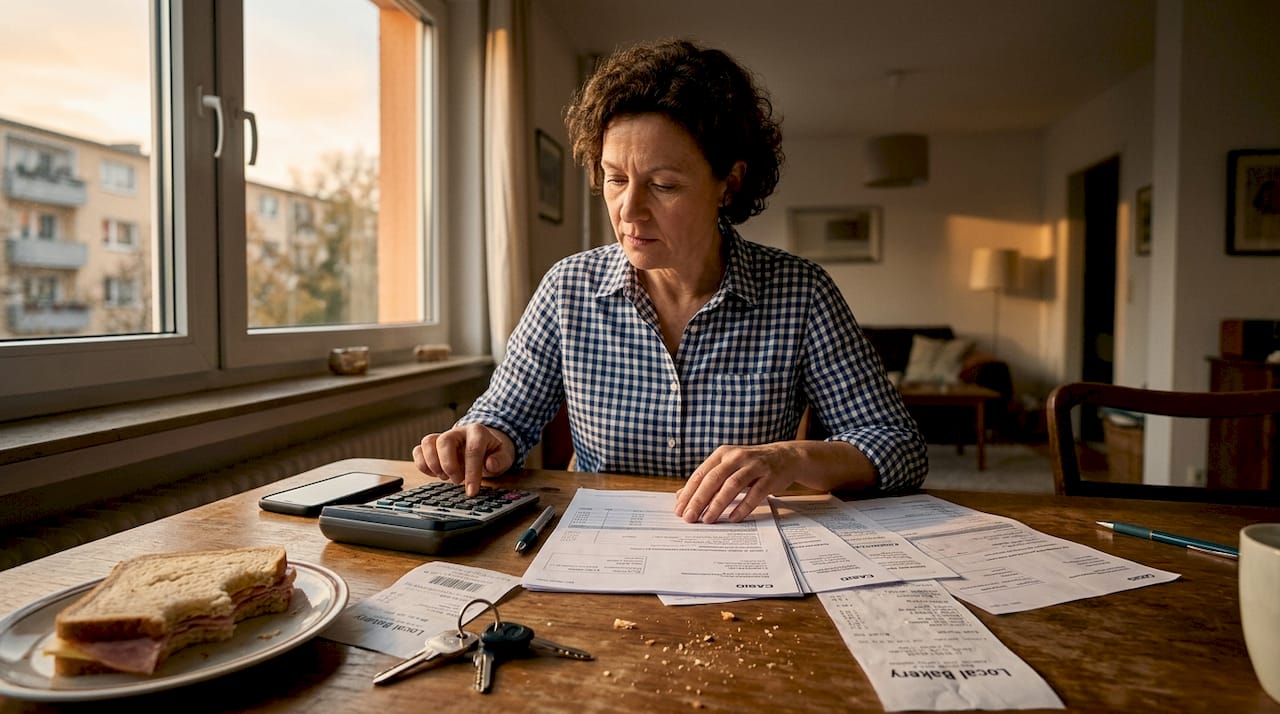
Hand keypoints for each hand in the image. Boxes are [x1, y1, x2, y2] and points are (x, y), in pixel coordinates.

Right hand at [412, 424, 515, 495]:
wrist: (484, 445)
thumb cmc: (493, 452)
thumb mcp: (504, 456)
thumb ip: (500, 460)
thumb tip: (491, 465)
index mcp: (478, 432)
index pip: (473, 450)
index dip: (472, 472)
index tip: (472, 491)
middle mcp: (457, 432)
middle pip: (444, 441)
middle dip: (449, 465)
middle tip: (457, 481)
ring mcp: (443, 437)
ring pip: (427, 442)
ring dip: (432, 464)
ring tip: (444, 477)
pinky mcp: (432, 446)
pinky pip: (418, 450)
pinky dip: (422, 464)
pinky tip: (434, 474)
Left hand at [673, 443, 796, 523]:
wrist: (786, 457)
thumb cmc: (751, 465)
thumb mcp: (728, 467)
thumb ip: (706, 480)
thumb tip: (680, 496)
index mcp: (722, 454)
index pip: (701, 474)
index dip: (688, 492)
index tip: (679, 509)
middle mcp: (736, 457)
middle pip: (713, 479)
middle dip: (699, 499)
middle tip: (689, 517)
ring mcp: (754, 466)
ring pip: (732, 485)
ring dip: (718, 504)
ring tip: (708, 519)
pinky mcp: (769, 477)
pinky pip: (754, 494)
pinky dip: (743, 507)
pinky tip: (733, 518)